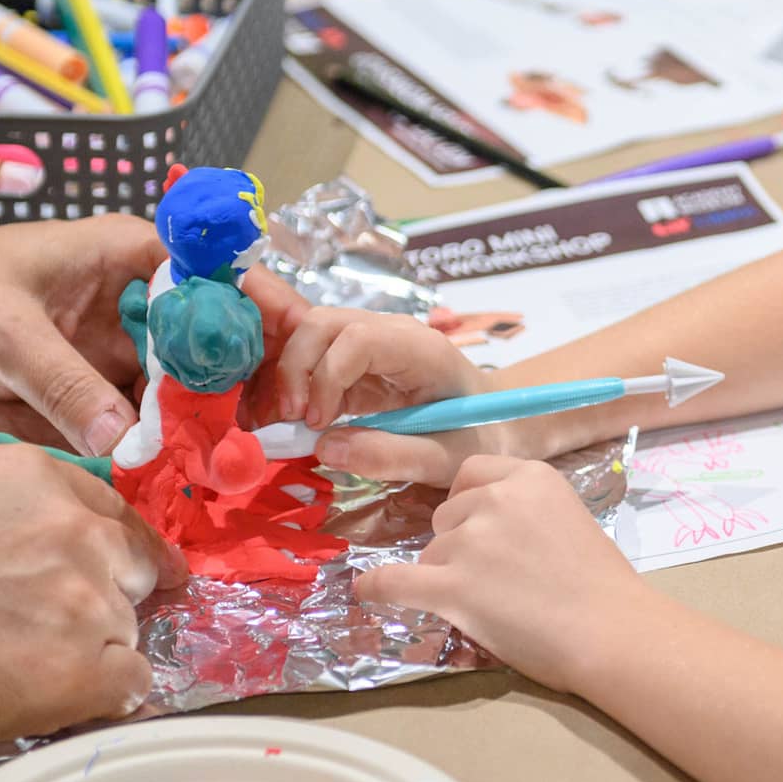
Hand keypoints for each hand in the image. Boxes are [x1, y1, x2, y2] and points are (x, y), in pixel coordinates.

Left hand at [0, 215, 308, 456]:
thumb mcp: (3, 332)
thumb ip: (64, 384)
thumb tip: (123, 441)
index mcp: (129, 253)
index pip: (218, 273)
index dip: (263, 309)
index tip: (300, 352)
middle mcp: (136, 296)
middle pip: (213, 333)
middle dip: (246, 376)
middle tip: (280, 425)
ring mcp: (117, 343)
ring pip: (184, 379)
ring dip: (208, 416)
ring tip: (242, 458)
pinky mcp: (95, 383)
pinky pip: (143, 411)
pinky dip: (164, 438)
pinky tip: (188, 469)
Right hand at [0, 444, 185, 762]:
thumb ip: (7, 506)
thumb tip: (29, 531)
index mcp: (42, 479)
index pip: (110, 509)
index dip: (106, 545)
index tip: (108, 566)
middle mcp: (80, 531)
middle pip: (133, 563)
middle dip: (106, 589)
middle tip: (51, 618)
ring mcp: (90, 599)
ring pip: (127, 626)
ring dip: (92, 644)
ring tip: (24, 660)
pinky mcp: (88, 668)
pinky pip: (132, 681)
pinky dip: (107, 692)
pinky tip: (63, 694)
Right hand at [260, 306, 515, 485]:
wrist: (500, 423)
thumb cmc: (482, 436)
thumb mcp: (448, 458)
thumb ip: (393, 456)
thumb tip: (325, 448)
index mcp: (422, 350)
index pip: (357, 338)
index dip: (326, 375)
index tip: (316, 423)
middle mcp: (393, 334)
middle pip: (323, 323)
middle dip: (295, 367)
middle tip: (290, 420)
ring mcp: (372, 343)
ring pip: (310, 333)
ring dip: (286, 372)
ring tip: (281, 421)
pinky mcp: (357, 363)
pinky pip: (313, 357)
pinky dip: (291, 382)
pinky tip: (287, 418)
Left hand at [355, 456, 643, 691]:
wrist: (612, 631)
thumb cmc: (600, 584)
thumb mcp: (567, 517)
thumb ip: (523, 509)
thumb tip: (478, 527)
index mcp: (530, 475)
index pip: (469, 475)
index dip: (470, 504)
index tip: (484, 529)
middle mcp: (497, 499)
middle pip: (447, 515)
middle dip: (460, 542)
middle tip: (500, 577)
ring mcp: (471, 541)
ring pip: (432, 552)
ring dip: (449, 575)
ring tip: (494, 603)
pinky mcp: (452, 586)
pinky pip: (396, 581)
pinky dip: (378, 587)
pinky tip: (365, 590)